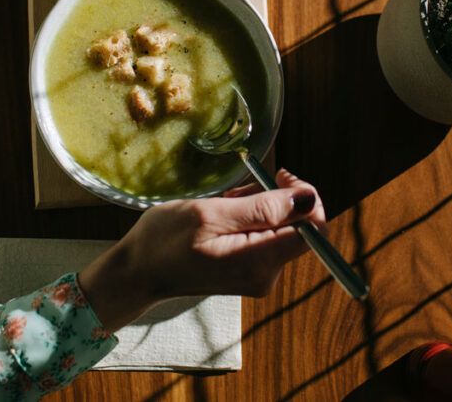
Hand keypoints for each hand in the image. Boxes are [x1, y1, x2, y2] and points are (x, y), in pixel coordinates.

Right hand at [79, 169, 325, 331]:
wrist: (137, 272)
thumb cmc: (164, 240)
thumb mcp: (210, 214)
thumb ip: (262, 209)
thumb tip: (308, 200)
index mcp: (259, 261)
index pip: (314, 229)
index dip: (306, 198)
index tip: (279, 177)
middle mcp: (266, 274)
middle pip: (298, 227)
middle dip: (274, 200)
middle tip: (239, 191)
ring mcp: (257, 275)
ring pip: (279, 228)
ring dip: (257, 207)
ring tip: (222, 205)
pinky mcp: (248, 271)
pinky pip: (263, 236)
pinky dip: (248, 218)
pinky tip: (221, 216)